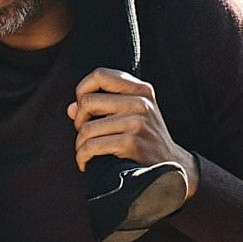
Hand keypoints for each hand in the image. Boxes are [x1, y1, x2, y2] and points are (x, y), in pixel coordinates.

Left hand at [66, 68, 192, 184]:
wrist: (171, 166)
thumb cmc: (145, 138)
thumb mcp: (132, 115)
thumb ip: (103, 107)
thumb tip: (71, 108)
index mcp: (141, 89)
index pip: (100, 75)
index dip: (82, 89)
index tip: (84, 107)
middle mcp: (140, 102)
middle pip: (87, 101)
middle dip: (78, 120)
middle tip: (84, 133)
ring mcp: (137, 122)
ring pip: (86, 127)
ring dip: (80, 143)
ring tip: (85, 151)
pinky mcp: (131, 143)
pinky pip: (92, 146)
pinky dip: (82, 156)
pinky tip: (85, 163)